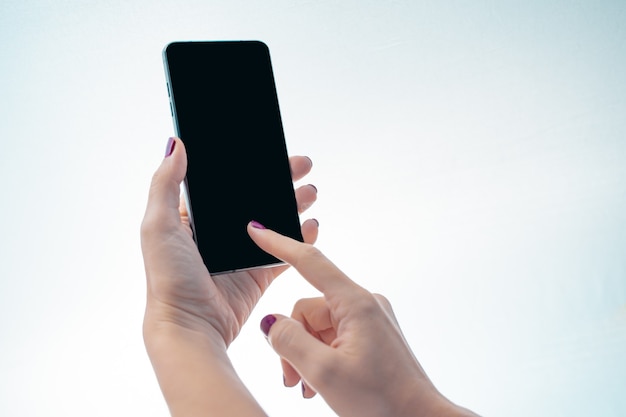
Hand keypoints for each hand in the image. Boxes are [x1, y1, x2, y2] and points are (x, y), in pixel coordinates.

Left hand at [141, 137, 318, 346]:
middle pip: (256, 198)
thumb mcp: (158, 225)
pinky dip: (301, 239)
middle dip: (280, 180)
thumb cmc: (168, 278)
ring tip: (310, 192)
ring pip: (274, 222)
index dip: (249, 166)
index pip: (227, 183)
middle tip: (301, 166)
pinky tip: (312, 226)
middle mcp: (220, 233)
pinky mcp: (258, 274)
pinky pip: (285, 252)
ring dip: (293, 205)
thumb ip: (165, 183)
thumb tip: (176, 144)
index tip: (270, 150)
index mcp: (196, 217)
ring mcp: (242, 253)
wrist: (191, 326)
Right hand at [248, 226, 478, 416]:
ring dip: (306, 356)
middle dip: (293, 343)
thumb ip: (289, 340)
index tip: (256, 230)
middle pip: (308, 309)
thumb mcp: (323, 372)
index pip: (310, 262)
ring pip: (317, 327)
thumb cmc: (381, 400)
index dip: (279, 245)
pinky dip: (320, 357)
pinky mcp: (370, 335)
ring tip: (307, 387)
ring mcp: (368, 320)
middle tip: (291, 379)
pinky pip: (333, 336)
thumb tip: (270, 322)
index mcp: (356, 303)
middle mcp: (364, 304)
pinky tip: (319, 384)